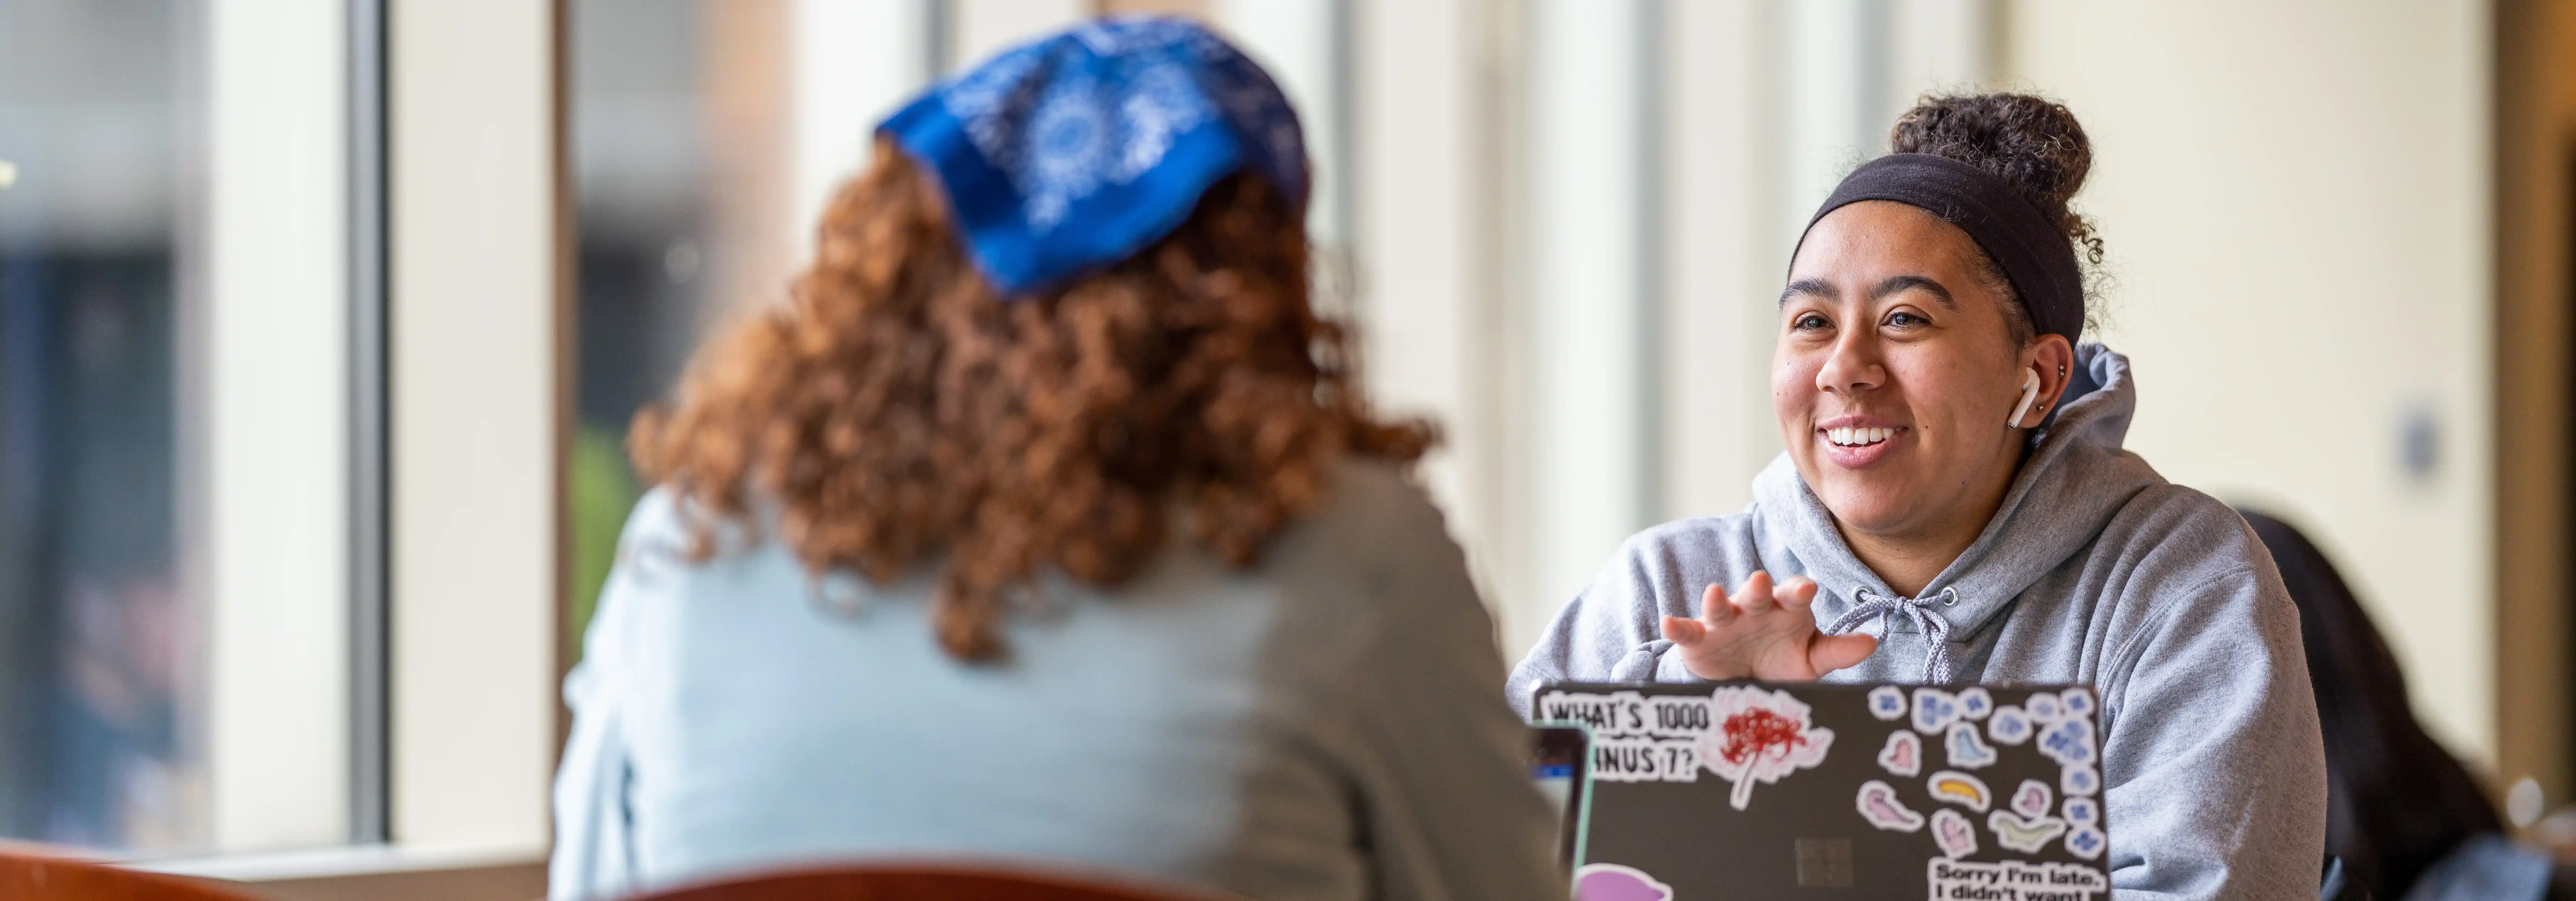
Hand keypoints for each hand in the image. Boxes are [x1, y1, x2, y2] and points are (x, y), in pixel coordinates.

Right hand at [1659, 571, 1877, 680]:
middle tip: (1761, 581)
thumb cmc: (1780, 662)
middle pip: (1756, 595)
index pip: (1794, 595)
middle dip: (1757, 588)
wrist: (1743, 682)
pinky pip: (1687, 631)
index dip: (1798, 591)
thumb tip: (1872, 643)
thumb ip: (1837, 651)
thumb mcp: (1810, 661)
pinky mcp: (1698, 639)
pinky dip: (1678, 627)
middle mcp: (1754, 610)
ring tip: (1715, 593)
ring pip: (1721, 608)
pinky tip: (1668, 624)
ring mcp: (1724, 622)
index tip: (1806, 589)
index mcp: (1785, 610)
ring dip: (1717, 600)